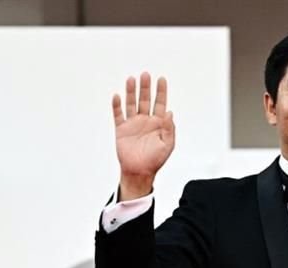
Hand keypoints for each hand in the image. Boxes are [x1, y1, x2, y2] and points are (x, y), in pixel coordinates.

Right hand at [112, 72, 175, 199]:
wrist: (139, 172)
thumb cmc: (155, 160)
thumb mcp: (167, 145)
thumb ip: (169, 128)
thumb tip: (170, 112)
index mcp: (158, 123)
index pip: (160, 103)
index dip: (161, 91)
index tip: (161, 79)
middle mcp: (145, 120)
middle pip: (145, 100)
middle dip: (146, 88)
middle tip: (145, 75)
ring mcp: (133, 124)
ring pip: (131, 104)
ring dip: (131, 92)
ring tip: (132, 79)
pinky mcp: (121, 129)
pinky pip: (118, 115)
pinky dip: (117, 106)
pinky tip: (117, 96)